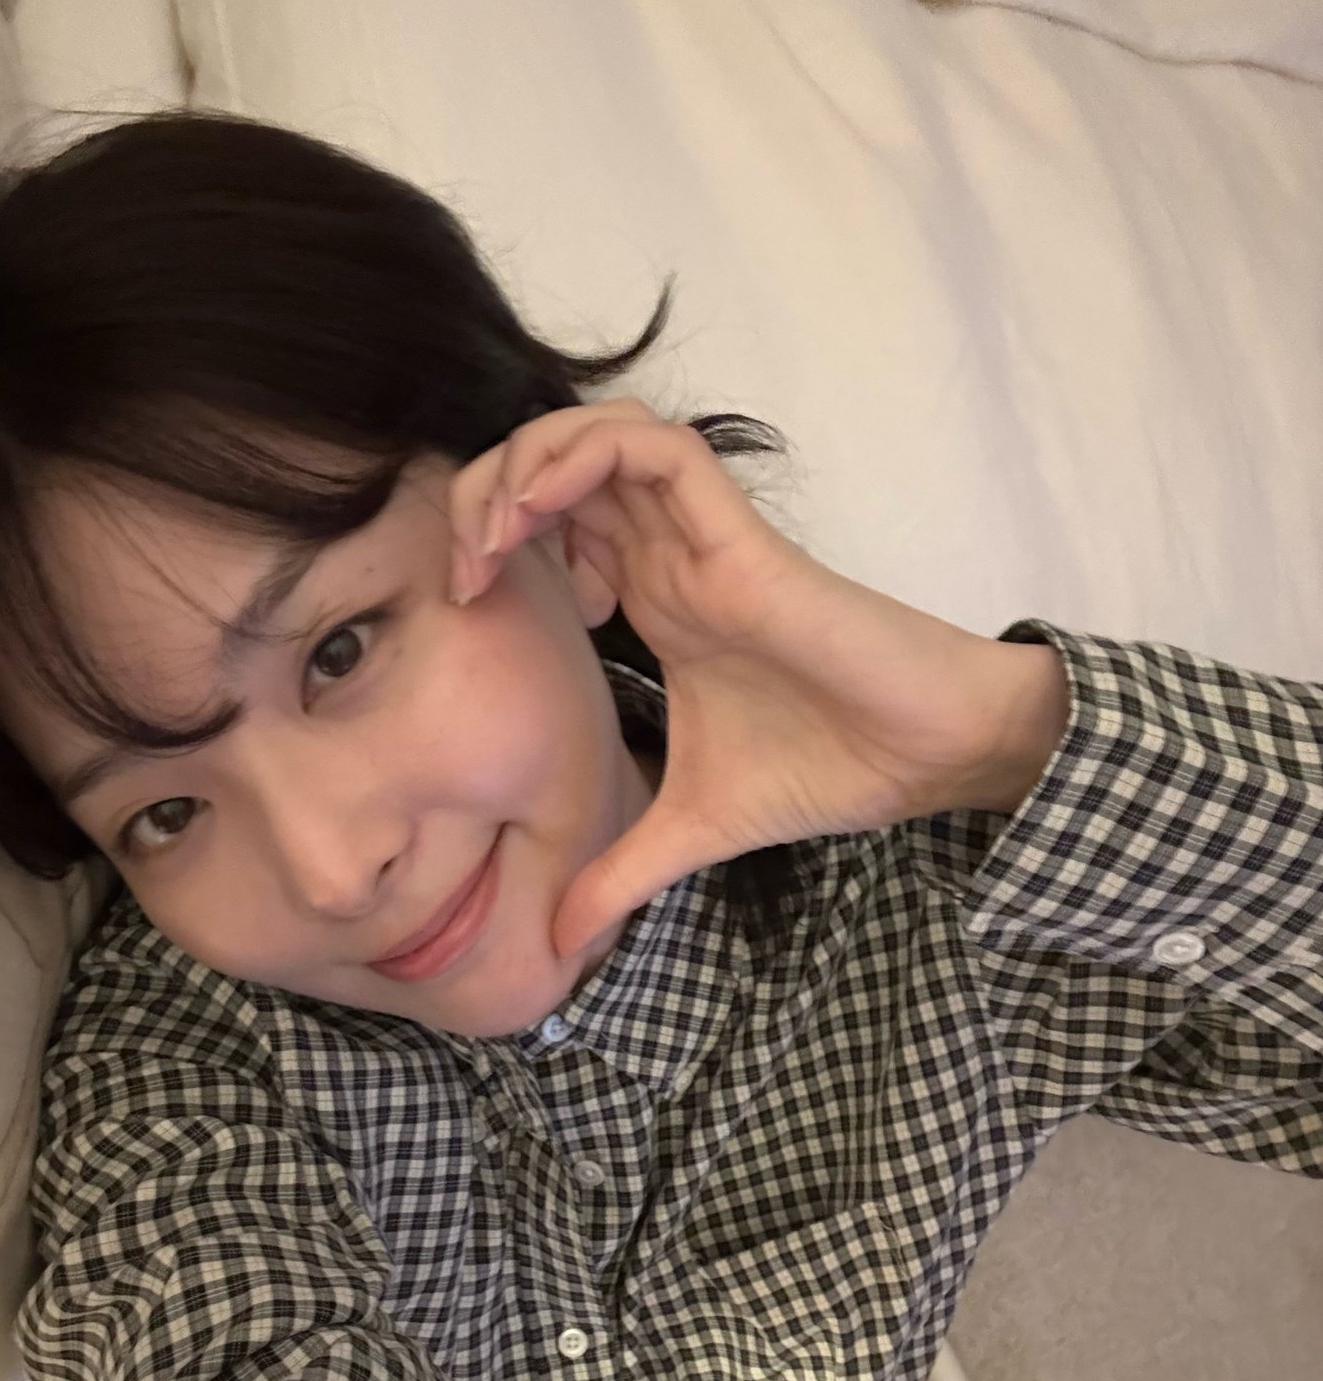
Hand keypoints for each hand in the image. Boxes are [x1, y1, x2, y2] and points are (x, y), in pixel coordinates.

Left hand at [449, 398, 1061, 960]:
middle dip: (485, 493)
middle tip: (460, 568)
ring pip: (595, 435)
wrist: (920, 759)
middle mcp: (668, 555)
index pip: (554, 524)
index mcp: (653, 600)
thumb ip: (620, 873)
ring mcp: (700, 538)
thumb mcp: (690, 830)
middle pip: (556, 465)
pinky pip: (654, 449)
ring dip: (525, 465)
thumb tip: (554, 944)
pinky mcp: (736, 534)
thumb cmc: (825, 769)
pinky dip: (585, 456)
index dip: (492, 543)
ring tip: (491, 536)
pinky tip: (545, 511)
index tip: (466, 607)